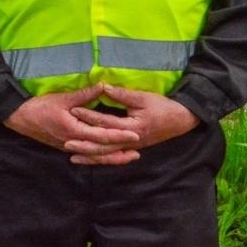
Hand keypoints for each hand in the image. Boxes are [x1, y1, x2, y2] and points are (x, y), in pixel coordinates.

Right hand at [4, 86, 141, 162]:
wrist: (20, 117)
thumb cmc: (40, 106)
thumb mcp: (63, 98)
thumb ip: (85, 95)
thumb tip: (103, 86)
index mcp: (74, 130)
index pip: (102, 136)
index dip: (119, 136)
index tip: (135, 135)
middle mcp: (74, 142)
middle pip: (101, 151)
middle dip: (120, 152)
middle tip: (138, 151)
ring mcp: (70, 147)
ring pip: (95, 156)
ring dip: (112, 158)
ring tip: (128, 157)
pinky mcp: (66, 147)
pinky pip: (87, 155)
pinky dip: (99, 157)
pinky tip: (108, 158)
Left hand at [67, 85, 198, 164]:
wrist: (180, 120)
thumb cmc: (162, 107)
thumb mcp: (143, 98)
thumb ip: (122, 94)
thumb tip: (103, 87)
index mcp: (132, 127)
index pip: (106, 122)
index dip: (89, 116)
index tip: (73, 110)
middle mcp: (130, 141)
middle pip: (104, 145)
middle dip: (85, 144)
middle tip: (66, 143)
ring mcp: (131, 147)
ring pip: (107, 154)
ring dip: (90, 156)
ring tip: (72, 156)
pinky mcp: (131, 148)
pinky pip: (113, 155)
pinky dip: (100, 158)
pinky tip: (89, 159)